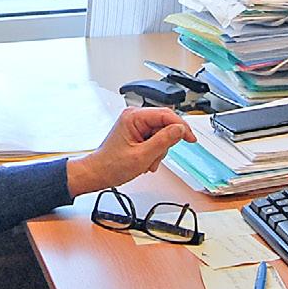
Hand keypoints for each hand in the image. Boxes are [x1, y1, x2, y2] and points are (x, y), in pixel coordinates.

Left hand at [66, 107, 195, 196]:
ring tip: (147, 161)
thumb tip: (180, 129)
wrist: (97, 174)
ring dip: (159, 150)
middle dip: (165, 143)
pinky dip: (154, 152)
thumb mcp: (142, 156)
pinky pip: (155, 139)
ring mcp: (135, 124)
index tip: (190, 138)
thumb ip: (163, 141)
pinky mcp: (137, 133)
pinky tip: (146, 160)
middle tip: (156, 156)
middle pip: (165, 124)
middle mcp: (134, 117)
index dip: (181, 126)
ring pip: (162, 133)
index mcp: (134, 116)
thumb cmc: (111, 165)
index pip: (166, 114)